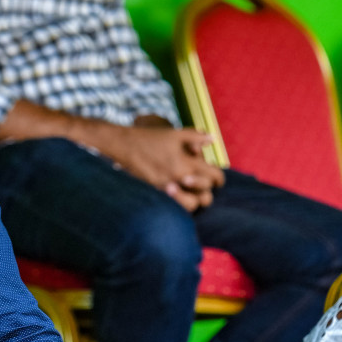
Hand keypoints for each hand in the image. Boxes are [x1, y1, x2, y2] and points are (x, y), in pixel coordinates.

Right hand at [105, 126, 224, 210]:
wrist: (122, 146)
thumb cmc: (149, 138)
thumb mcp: (174, 134)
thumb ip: (196, 136)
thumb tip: (212, 140)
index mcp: (187, 163)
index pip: (214, 176)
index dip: (219, 178)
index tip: (216, 179)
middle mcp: (179, 178)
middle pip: (205, 194)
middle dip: (207, 190)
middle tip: (204, 187)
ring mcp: (166, 188)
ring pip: (191, 206)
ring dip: (194, 200)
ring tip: (191, 195)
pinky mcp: (154, 194)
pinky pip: (173, 207)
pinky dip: (178, 204)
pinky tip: (176, 198)